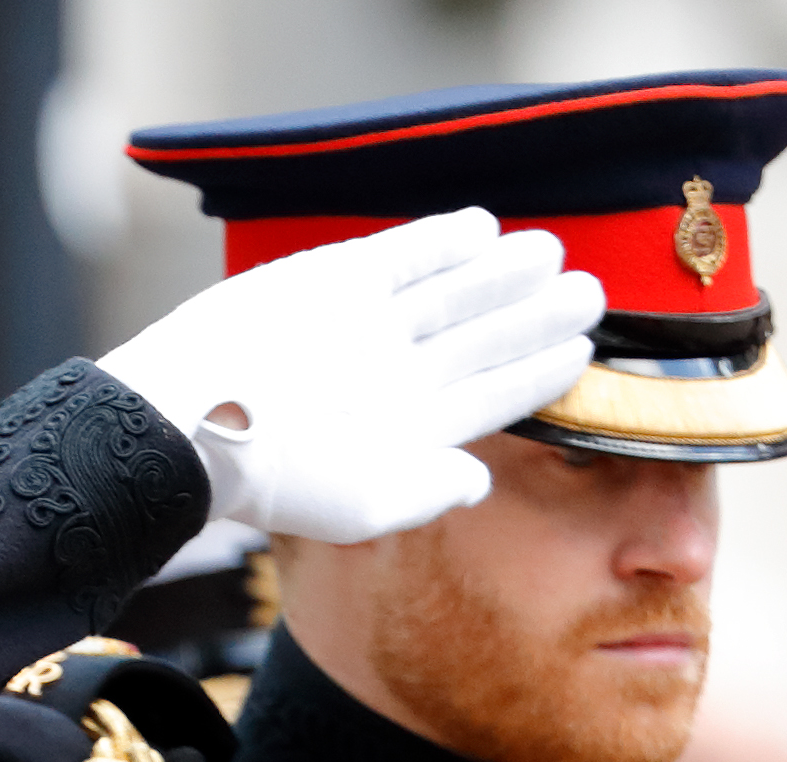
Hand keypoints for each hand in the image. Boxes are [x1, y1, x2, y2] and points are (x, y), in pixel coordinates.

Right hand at [99, 212, 602, 545]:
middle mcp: (391, 376)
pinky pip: (402, 256)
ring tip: (549, 253)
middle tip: (589, 292)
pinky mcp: (335, 281)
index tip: (583, 353)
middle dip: (534, 315)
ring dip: (501, 272)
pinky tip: (483, 228)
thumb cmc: (274, 478)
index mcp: (403, 430)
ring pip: (450, 294)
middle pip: (479, 339)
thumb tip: (481, 482)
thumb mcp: (363, 508)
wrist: (197, 419)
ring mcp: (366, 327)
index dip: (537, 375)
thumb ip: (427, 494)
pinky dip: (442, 240)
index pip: (487, 397)